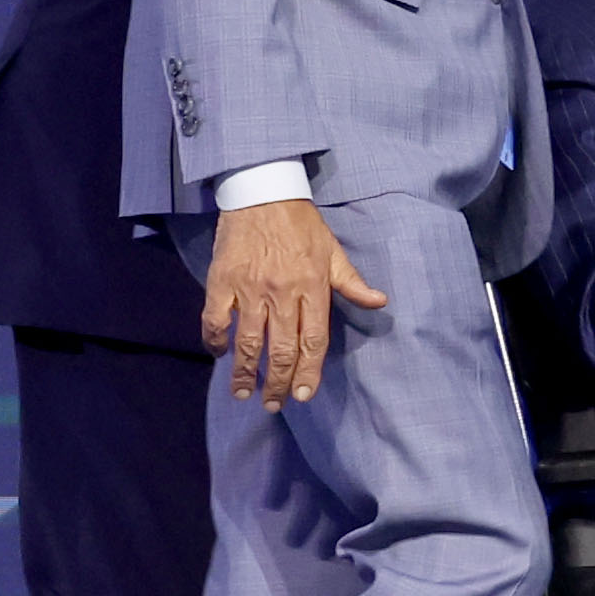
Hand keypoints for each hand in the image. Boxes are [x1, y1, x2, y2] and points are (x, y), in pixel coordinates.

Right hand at [201, 197, 387, 409]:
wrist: (261, 191)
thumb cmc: (301, 224)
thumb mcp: (332, 250)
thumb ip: (351, 282)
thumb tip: (379, 302)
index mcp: (312, 287)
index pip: (313, 341)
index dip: (308, 373)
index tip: (304, 395)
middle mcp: (282, 292)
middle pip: (281, 349)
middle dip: (279, 382)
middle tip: (274, 404)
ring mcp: (249, 288)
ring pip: (248, 341)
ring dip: (245, 372)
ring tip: (244, 393)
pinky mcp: (221, 280)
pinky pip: (215, 319)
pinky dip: (215, 340)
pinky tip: (220, 355)